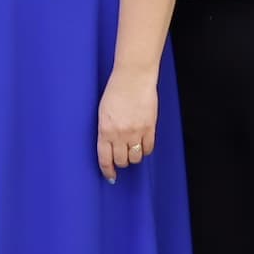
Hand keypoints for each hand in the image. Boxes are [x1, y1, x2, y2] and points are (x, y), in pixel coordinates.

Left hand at [96, 66, 159, 182]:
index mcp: (105, 130)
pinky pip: (148, 148)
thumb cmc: (116, 91)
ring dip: (133, 157)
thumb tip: (109, 147)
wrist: (134, 77)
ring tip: (132, 149)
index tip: (110, 176)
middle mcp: (120, 134)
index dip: (108, 170)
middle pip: (121, 160)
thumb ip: (106, 130)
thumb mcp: (103, 112)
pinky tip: (142, 144)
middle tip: (121, 158)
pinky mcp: (150, 127)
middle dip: (121, 162)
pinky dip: (145, 149)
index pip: (105, 158)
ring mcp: (136, 132)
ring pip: (135, 157)